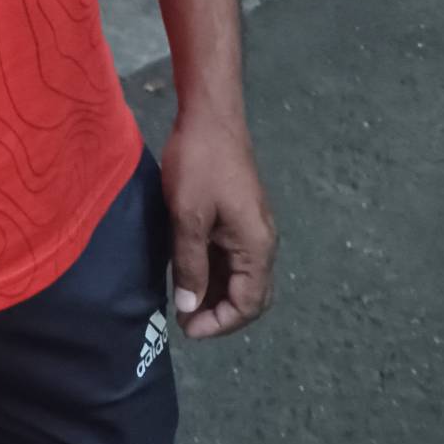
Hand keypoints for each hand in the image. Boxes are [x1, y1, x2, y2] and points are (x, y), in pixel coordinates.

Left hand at [162, 112, 275, 340]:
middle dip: (220, 313)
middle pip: (249, 294)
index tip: (187, 329)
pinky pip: (230, 254)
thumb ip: (190, 264)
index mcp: (257, 246)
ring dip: (214, 291)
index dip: (219, 323)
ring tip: (181, 301)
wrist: (209, 114)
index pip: (249, 304)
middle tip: (185, 321)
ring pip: (238, 275)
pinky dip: (212, 270)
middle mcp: (261, 241)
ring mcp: (250, 226)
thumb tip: (190, 308)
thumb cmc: (199, 163)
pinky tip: (186, 272)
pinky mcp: (237, 214)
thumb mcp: (188, 216)